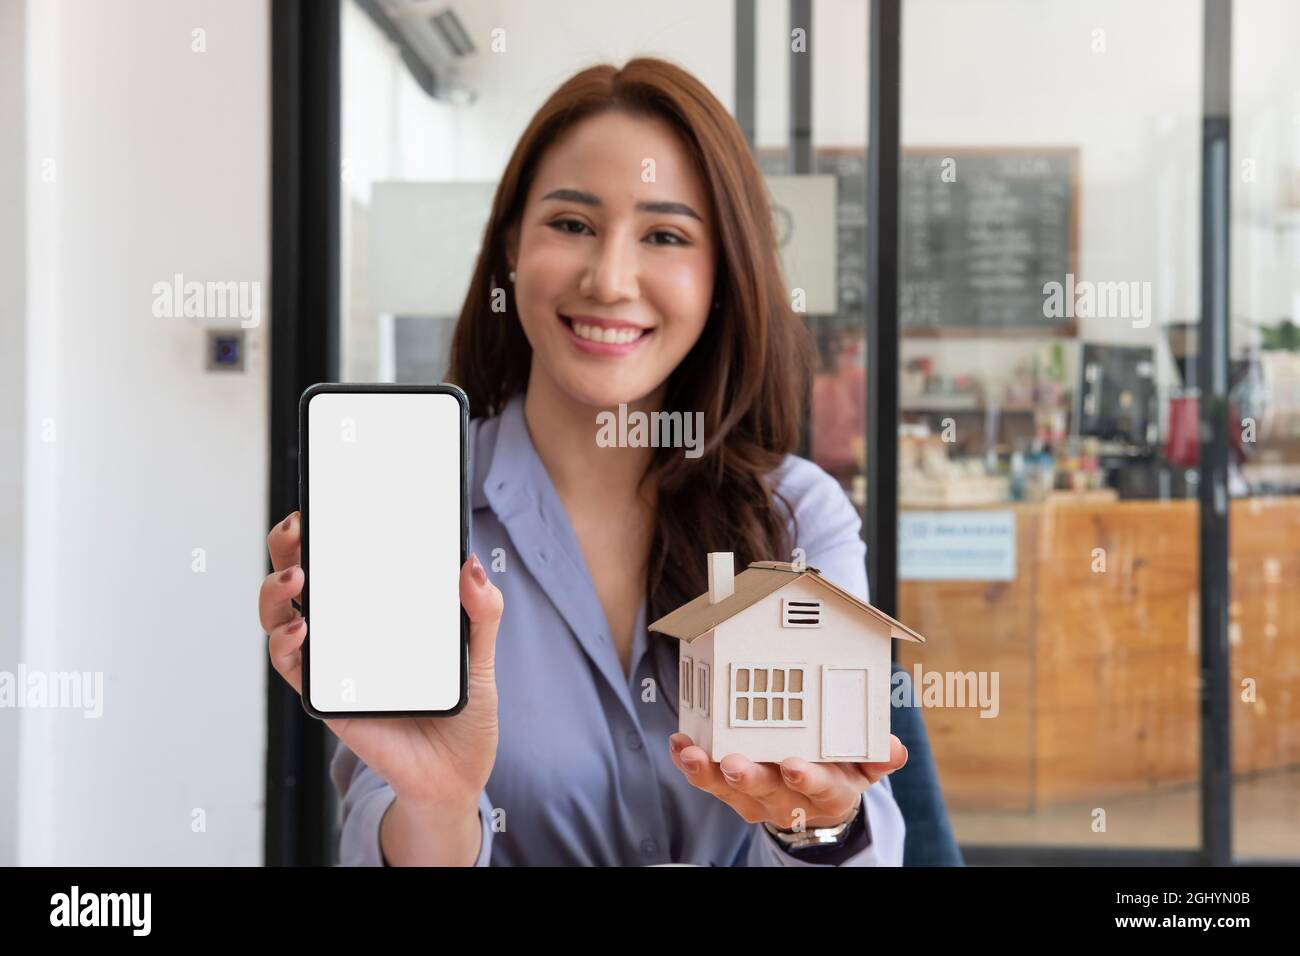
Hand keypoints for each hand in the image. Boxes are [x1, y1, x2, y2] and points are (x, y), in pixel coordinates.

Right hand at [259, 511, 503, 816]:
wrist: (455, 770)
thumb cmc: (463, 706)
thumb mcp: (481, 651)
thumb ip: (482, 609)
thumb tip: (472, 564)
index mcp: (379, 607)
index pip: (343, 557)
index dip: (325, 527)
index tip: (321, 500)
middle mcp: (346, 628)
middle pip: (299, 576)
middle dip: (287, 546)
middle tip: (298, 528)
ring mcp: (330, 660)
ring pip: (280, 615)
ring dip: (275, 591)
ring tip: (295, 579)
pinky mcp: (325, 696)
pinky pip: (292, 665)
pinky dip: (286, 644)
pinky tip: (301, 628)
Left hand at [668, 732, 907, 829]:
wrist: (815, 804)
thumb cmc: (839, 771)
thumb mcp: (864, 768)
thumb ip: (877, 758)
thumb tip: (894, 748)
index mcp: (829, 793)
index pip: (821, 789)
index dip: (807, 778)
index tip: (794, 765)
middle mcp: (790, 799)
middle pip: (769, 791)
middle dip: (750, 777)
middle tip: (735, 764)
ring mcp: (758, 798)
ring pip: (732, 791)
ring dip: (710, 773)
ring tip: (693, 754)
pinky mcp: (733, 791)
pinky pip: (709, 780)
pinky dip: (692, 764)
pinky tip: (680, 746)